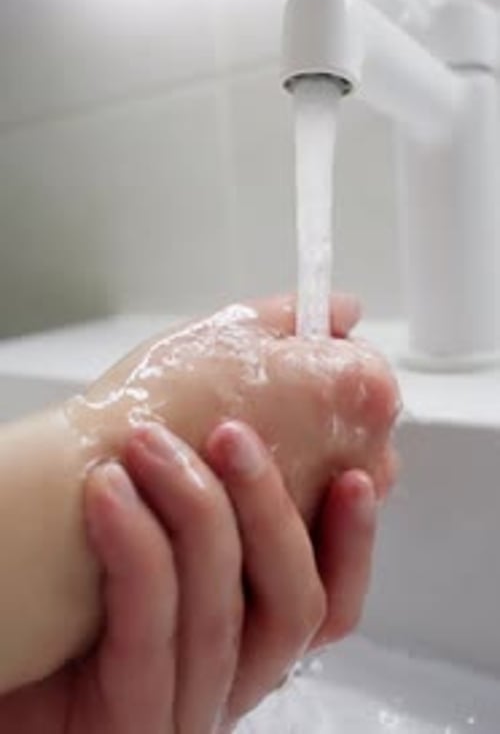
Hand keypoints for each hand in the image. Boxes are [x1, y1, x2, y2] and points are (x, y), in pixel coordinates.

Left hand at [0, 427, 378, 733]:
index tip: (355, 473)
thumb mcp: (150, 535)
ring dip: (197, 510)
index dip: (354, 543)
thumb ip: (197, 497)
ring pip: (223, 613)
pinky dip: (137, 547)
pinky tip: (108, 490)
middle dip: (270, 505)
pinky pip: (149, 630)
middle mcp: (227, 677)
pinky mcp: (126, 720)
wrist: (2, 647)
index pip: (329, 605)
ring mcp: (180, 706)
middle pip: (294, 604)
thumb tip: (233, 417)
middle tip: (232, 431)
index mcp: (246, 638)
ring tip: (150, 442)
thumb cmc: (68, 596)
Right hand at [72, 292, 398, 524]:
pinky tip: (234, 490)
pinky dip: (285, 504)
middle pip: (363, 423)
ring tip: (238, 446)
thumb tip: (344, 309)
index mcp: (357, 392)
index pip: (366, 360)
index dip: (318, 355)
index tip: (282, 358)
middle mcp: (365, 458)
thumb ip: (299, 313)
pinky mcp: (304, 563)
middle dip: (320, 408)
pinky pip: (314, 526)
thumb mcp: (231, 329)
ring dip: (307, 456)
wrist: (102, 488)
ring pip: (342, 479)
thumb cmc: (160, 405)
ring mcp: (339, 516)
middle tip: (255, 398)